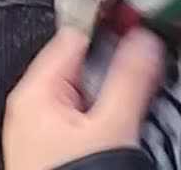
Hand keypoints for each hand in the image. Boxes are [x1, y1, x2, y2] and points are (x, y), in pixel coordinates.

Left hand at [3, 28, 162, 169]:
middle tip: (149, 69)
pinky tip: (121, 127)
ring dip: (112, 93)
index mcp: (36, 92)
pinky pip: (80, 118)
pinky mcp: (51, 150)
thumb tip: (145, 39)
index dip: (111, 32)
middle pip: (81, 66)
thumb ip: (131, 78)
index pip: (76, 38)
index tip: (142, 31)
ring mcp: (39, 131)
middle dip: (115, 67)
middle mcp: (31, 107)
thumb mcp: (112, 127)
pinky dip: (102, 116)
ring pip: (83, 93)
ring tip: (139, 99)